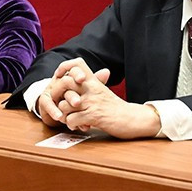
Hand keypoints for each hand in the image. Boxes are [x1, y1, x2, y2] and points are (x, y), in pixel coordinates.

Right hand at [32, 58, 96, 125]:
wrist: (57, 109)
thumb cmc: (73, 97)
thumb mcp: (85, 90)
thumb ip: (95, 81)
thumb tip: (106, 71)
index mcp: (70, 75)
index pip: (73, 69)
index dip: (77, 73)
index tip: (82, 78)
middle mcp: (59, 80)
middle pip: (66, 81)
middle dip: (73, 89)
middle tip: (79, 100)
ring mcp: (51, 89)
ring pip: (57, 92)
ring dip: (67, 100)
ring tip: (75, 107)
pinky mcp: (44, 100)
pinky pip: (47, 104)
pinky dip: (54, 111)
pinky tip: (60, 116)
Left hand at [46, 67, 160, 137]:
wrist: (133, 119)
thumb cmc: (117, 108)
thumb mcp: (103, 92)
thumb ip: (91, 86)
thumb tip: (78, 80)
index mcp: (95, 81)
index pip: (77, 64)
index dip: (65, 67)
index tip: (60, 76)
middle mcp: (92, 88)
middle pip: (65, 83)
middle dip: (57, 96)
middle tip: (60, 104)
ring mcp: (92, 102)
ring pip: (64, 105)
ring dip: (64, 115)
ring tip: (70, 118)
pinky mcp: (93, 116)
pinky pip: (71, 119)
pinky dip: (71, 125)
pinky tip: (78, 126)